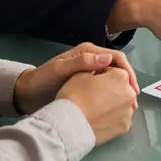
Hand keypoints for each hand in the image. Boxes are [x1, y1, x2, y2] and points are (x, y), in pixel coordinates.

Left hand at [13, 42, 138, 114]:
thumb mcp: (60, 69)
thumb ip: (82, 62)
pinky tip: (116, 108)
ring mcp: (90, 73)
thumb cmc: (42, 80)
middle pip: (117, 68)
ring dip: (122, 91)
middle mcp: (91, 60)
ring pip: (113, 79)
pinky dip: (113, 96)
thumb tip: (108, 59)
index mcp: (88, 52)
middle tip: (133, 102)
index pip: (116, 57)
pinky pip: (105, 88)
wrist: (27, 94)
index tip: (132, 89)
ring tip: (128, 108)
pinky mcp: (87, 85)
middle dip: (128, 83)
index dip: (127, 72)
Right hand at [56, 68, 137, 146]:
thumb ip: (95, 66)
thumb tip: (100, 67)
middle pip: (121, 87)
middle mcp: (130, 94)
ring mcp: (128, 112)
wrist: (69, 126)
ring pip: (122, 103)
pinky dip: (113, 117)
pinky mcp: (124, 127)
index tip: (92, 81)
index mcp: (121, 77)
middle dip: (111, 89)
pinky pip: (120, 118)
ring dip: (113, 103)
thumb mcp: (81, 73)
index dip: (102, 74)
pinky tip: (100, 118)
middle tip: (94, 95)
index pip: (115, 71)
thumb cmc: (74, 97)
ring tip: (96, 108)